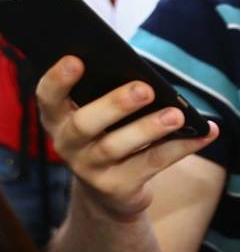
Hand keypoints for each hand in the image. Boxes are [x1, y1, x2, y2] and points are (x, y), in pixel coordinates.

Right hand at [35, 57, 216, 217]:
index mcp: (57, 119)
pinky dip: (179, 148)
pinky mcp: (116, 188)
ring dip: (147, 128)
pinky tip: (203, 133)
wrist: (109, 191)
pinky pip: (149, 164)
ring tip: (175, 115)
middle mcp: (66, 144)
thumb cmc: (107, 135)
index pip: (47, 97)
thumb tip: (144, 80)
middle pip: (83, 124)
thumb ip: (104, 95)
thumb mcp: (98, 115)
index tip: (77, 59)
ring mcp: (88, 169)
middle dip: (113, 105)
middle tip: (144, 89)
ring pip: (115, 147)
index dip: (57, 79)